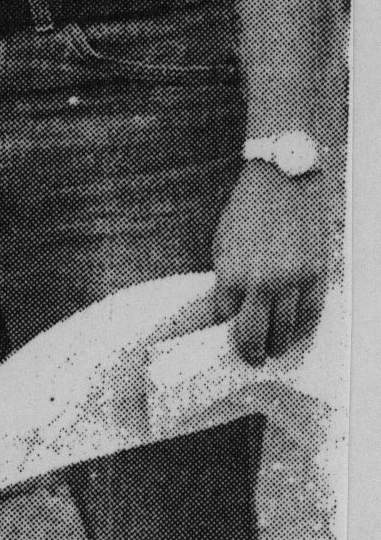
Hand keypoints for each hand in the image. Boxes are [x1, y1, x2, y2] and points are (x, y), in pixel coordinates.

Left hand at [213, 159, 334, 363]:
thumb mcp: (222, 244)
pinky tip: (296, 334)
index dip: (223, 329)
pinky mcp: (317, 274)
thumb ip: (227, 278)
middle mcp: (263, 282)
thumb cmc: (247, 210)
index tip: (223, 338)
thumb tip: (229, 309)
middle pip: (255, 333)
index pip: (224, 317)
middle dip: (250, 350)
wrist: (283, 181)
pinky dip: (303, 329)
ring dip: (279, 345)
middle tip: (250, 358)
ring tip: (273, 351)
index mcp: (232, 272)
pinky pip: (312, 314)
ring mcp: (293, 280)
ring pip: (286, 330)